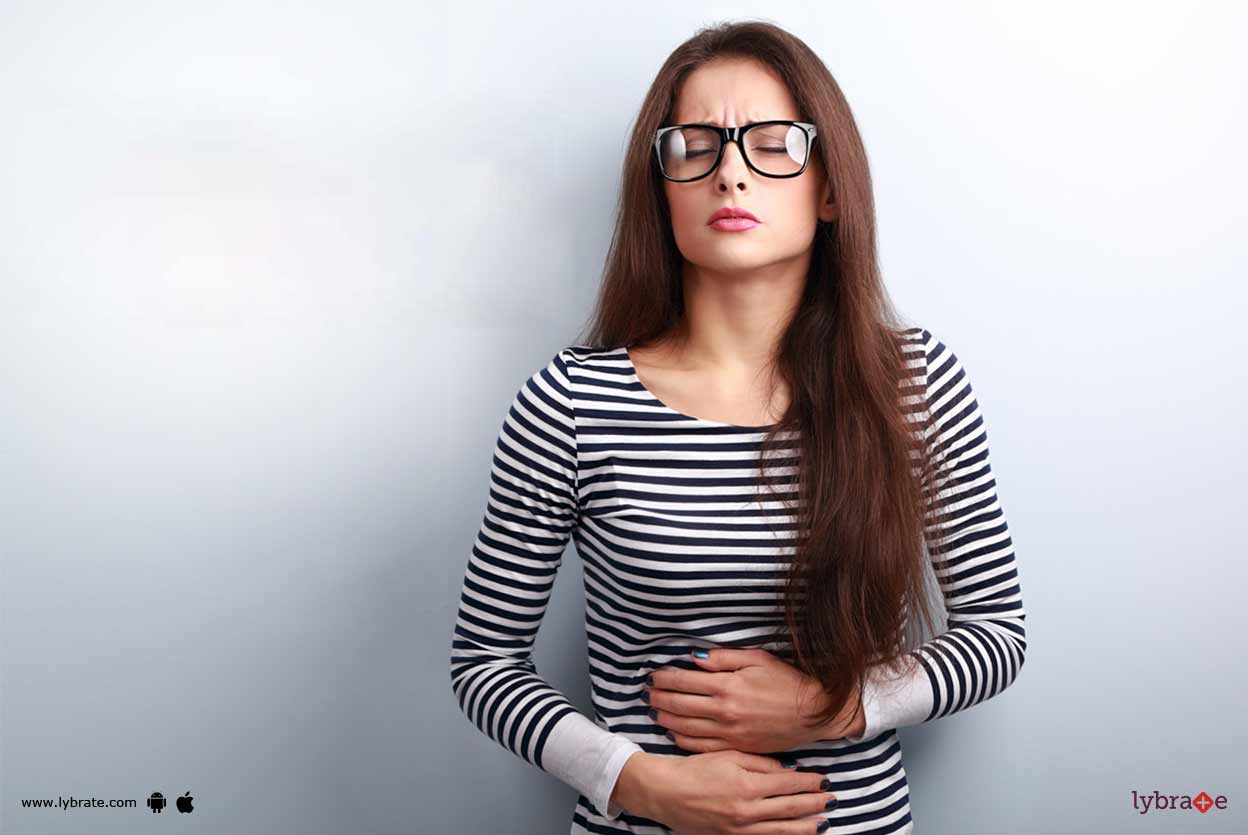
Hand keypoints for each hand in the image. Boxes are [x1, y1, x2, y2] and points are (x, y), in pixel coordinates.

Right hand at [616, 749, 838, 834]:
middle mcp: (747, 810)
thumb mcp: (728, 756)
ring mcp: (740, 829)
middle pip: (790, 809)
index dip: (809, 783)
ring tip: (824, 823)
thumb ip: (760, 762)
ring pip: (782, 830)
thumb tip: (787, 770)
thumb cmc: (694, 769)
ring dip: (806, 827)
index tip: (824, 780)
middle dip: (814, 804)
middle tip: (833, 799)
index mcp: (747, 785)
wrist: (664, 792)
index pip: (788, 785)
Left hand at [644, 647, 864, 753]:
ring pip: (685, 728)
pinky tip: (674, 733)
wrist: (813, 713)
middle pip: (679, 705)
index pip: (684, 681)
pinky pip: (701, 746)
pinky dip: (683, 740)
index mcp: (728, 686)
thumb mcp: (757, 659)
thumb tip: (695, 658)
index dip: (665, 678)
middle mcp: (724, 711)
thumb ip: (724, 659)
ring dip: (666, 719)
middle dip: (659, 698)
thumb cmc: (787, 682)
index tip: (654, 676)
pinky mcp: (736, 748)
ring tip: (655, 712)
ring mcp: (729, 733)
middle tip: (648, 693)